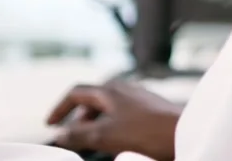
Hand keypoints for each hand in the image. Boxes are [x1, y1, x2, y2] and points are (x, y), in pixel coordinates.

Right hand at [47, 79, 181, 160]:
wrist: (182, 132)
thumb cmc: (146, 131)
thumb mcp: (105, 135)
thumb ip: (79, 134)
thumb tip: (60, 134)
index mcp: (110, 89)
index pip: (76, 92)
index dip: (60, 108)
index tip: (50, 124)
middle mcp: (123, 88)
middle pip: (91, 101)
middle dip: (78, 119)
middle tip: (71, 138)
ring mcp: (136, 97)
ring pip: (107, 109)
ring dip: (94, 125)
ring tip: (91, 143)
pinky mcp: (148, 108)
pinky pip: (121, 115)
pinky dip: (110, 127)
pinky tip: (115, 142)